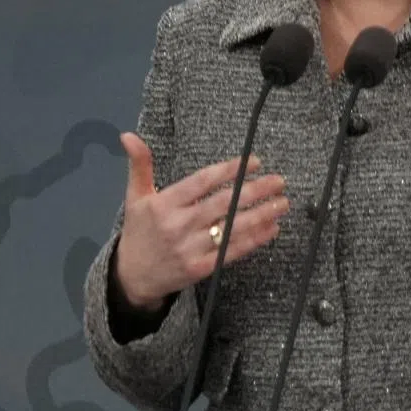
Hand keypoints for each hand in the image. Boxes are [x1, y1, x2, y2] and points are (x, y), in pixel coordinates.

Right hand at [113, 133, 287, 312]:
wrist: (132, 275)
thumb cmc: (139, 230)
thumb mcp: (134, 196)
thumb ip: (139, 164)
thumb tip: (128, 135)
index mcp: (163, 204)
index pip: (201, 182)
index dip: (229, 170)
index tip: (253, 162)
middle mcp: (178, 224)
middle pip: (222, 203)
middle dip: (254, 190)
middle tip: (278, 181)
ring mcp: (190, 248)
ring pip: (232, 227)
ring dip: (261, 214)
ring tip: (282, 203)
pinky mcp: (201, 268)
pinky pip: (232, 251)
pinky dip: (255, 239)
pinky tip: (271, 228)